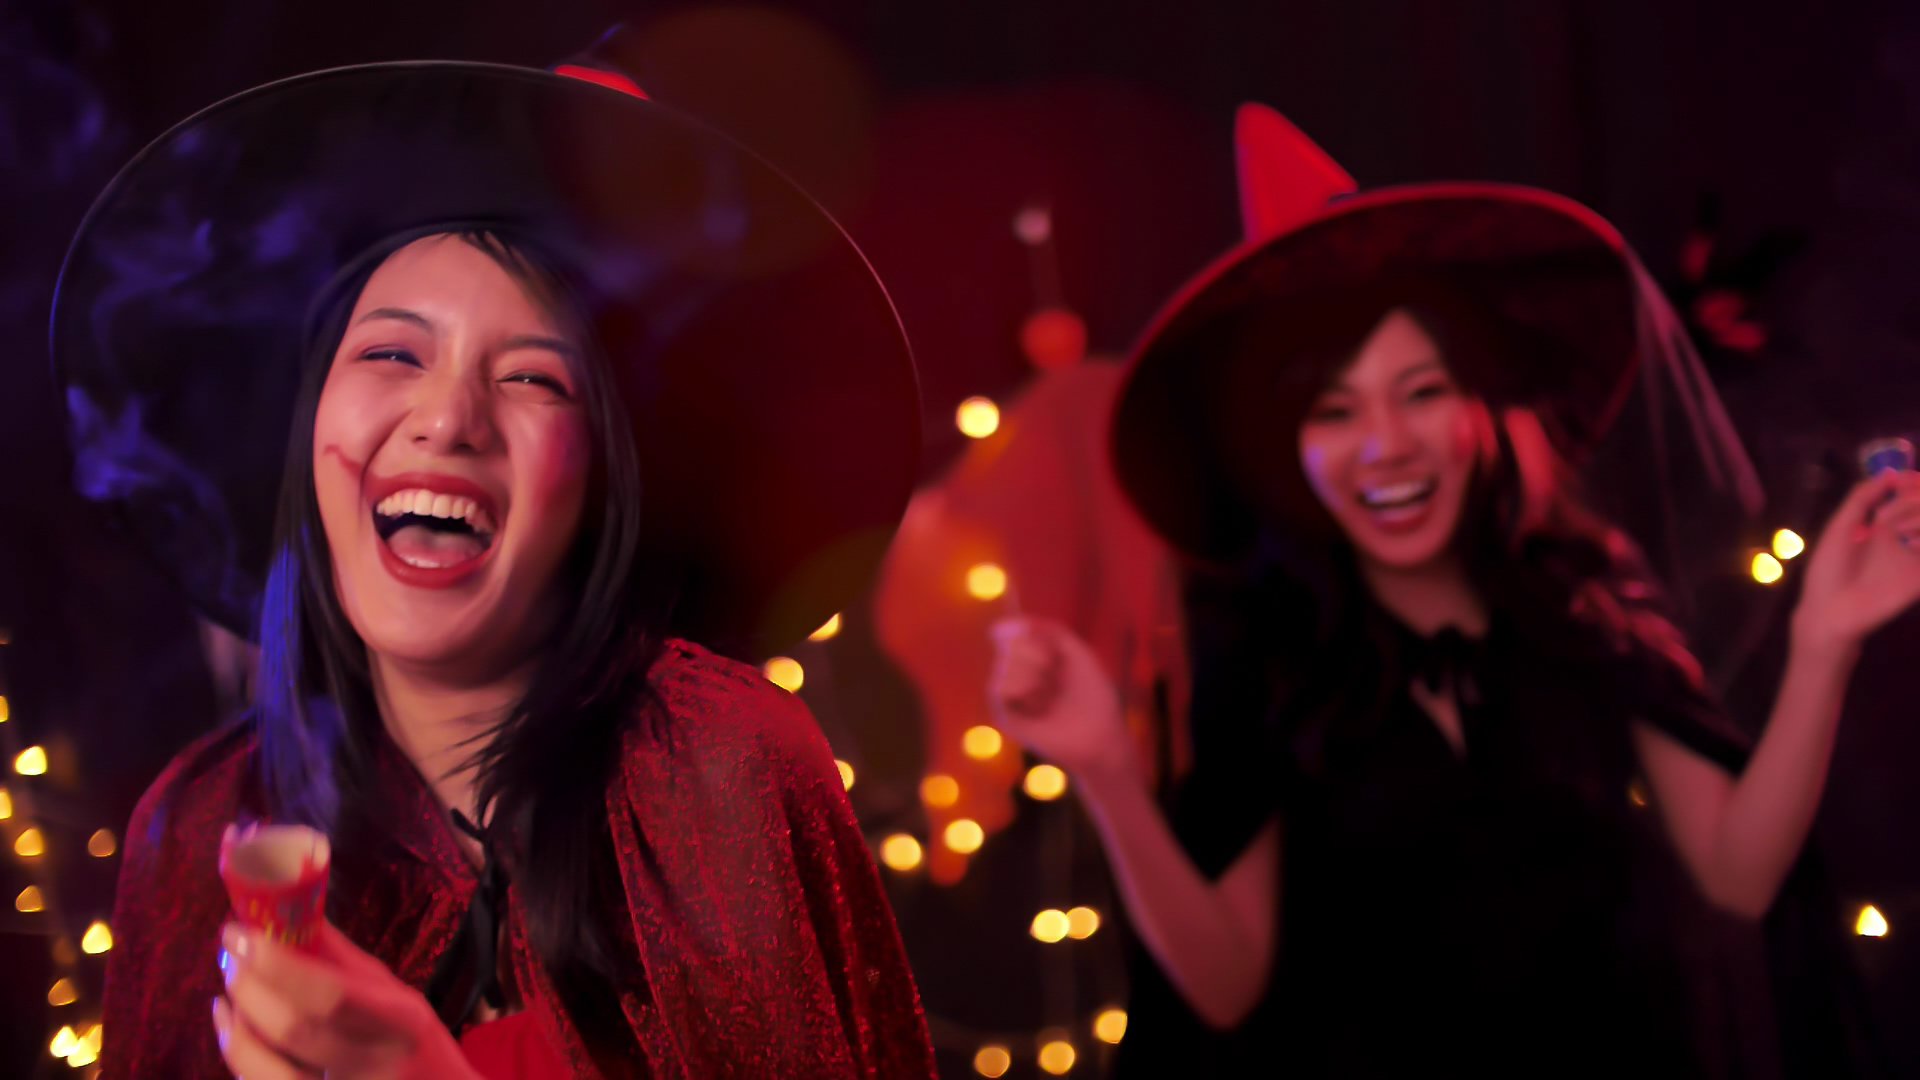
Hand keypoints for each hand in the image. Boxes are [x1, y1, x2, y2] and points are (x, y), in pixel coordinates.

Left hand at [215, 921, 478, 1079]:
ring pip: (267, 1071)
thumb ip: (341, 960)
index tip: (241, 932)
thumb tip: (291, 913)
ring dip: (237, 1025)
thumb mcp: (397, 996)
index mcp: (398, 1021)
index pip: (332, 994)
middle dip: (250, 987)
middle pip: (294, 1030)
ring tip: (229, 989)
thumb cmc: (416, 1044)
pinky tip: (232, 1024)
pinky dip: (238, 1054)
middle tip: (231, 954)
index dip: (278, 964)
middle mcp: (372, 1064)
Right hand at [988, 616, 1135, 781]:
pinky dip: (1020, 690)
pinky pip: (998, 688)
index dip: (1031, 634)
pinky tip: (1037, 704)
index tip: (1051, 648)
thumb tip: (1014, 623)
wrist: (1098, 735)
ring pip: (1005, 664)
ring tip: (1048, 695)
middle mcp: (1021, 673)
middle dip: (1037, 656)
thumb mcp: (1079, 654)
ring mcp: (1012, 694)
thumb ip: (1051, 631)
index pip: (1019, 631)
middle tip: (1055, 678)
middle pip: (1012, 645)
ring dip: (1032, 676)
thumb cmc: (1094, 697)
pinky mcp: (1005, 715)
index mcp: (1037, 658)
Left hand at [1793, 470, 1919, 649]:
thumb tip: (1888, 474)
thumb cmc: (1829, 571)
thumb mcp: (1840, 528)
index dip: (1911, 483)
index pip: (1910, 495)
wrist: (1831, 612)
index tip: (1904, 479)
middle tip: (1889, 513)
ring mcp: (1915, 555)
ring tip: (1898, 530)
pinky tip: (1911, 544)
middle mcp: (1904, 535)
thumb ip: (1861, 500)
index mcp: (1883, 524)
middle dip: (1916, 498)